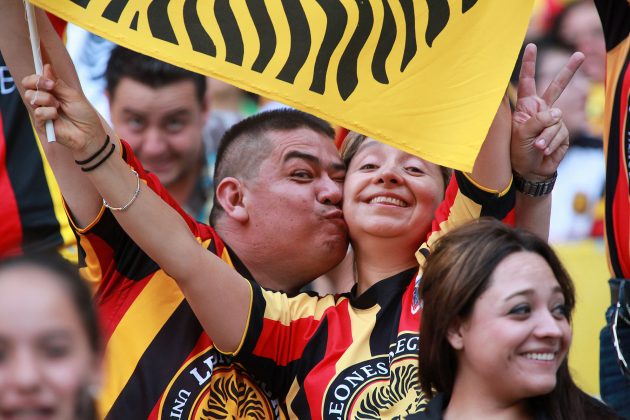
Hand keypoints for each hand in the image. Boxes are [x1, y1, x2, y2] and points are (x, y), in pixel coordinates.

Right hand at [22, 64, 105, 155]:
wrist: (89, 133)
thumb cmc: (84, 114)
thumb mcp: (72, 95)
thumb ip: (57, 83)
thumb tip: (46, 66)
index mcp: (51, 92)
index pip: (33, 80)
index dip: (36, 77)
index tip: (48, 80)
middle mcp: (44, 100)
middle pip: (27, 86)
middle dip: (38, 83)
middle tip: (51, 88)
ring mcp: (41, 112)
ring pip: (30, 97)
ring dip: (47, 99)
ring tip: (59, 106)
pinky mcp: (41, 124)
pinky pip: (38, 113)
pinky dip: (49, 113)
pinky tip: (57, 118)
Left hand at [511, 44, 584, 180]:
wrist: (529, 170)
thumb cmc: (518, 151)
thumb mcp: (521, 134)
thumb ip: (537, 120)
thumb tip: (557, 113)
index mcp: (526, 106)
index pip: (528, 82)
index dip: (529, 65)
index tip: (530, 47)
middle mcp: (541, 109)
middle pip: (557, 86)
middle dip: (569, 71)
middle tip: (579, 54)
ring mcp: (554, 120)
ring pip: (555, 121)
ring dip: (545, 137)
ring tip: (537, 147)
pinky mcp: (563, 132)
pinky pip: (560, 133)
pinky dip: (551, 143)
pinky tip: (544, 151)